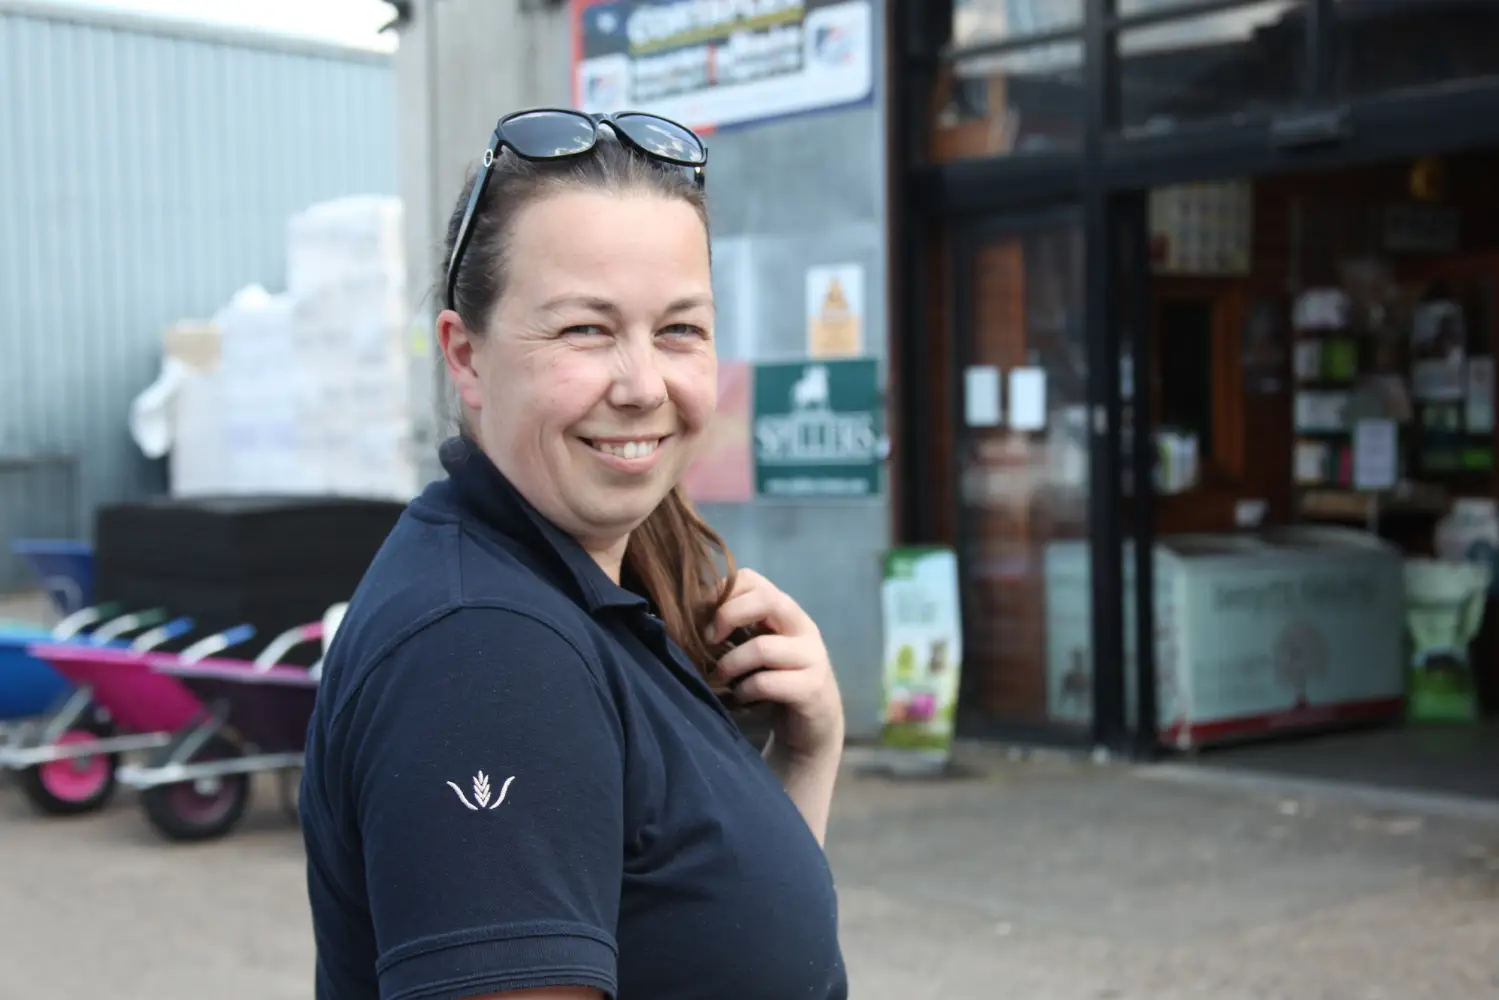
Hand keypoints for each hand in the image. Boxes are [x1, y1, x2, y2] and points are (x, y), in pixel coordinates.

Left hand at [706, 569, 843, 761]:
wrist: (815, 724)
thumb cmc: (777, 681)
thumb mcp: (755, 648)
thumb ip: (735, 629)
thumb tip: (688, 616)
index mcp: (785, 611)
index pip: (752, 579)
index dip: (721, 593)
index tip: (704, 619)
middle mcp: (802, 627)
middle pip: (766, 600)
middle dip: (727, 617)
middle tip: (708, 641)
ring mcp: (811, 657)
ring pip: (763, 648)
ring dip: (730, 664)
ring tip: (719, 677)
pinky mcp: (811, 688)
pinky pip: (767, 683)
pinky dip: (744, 690)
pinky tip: (740, 697)